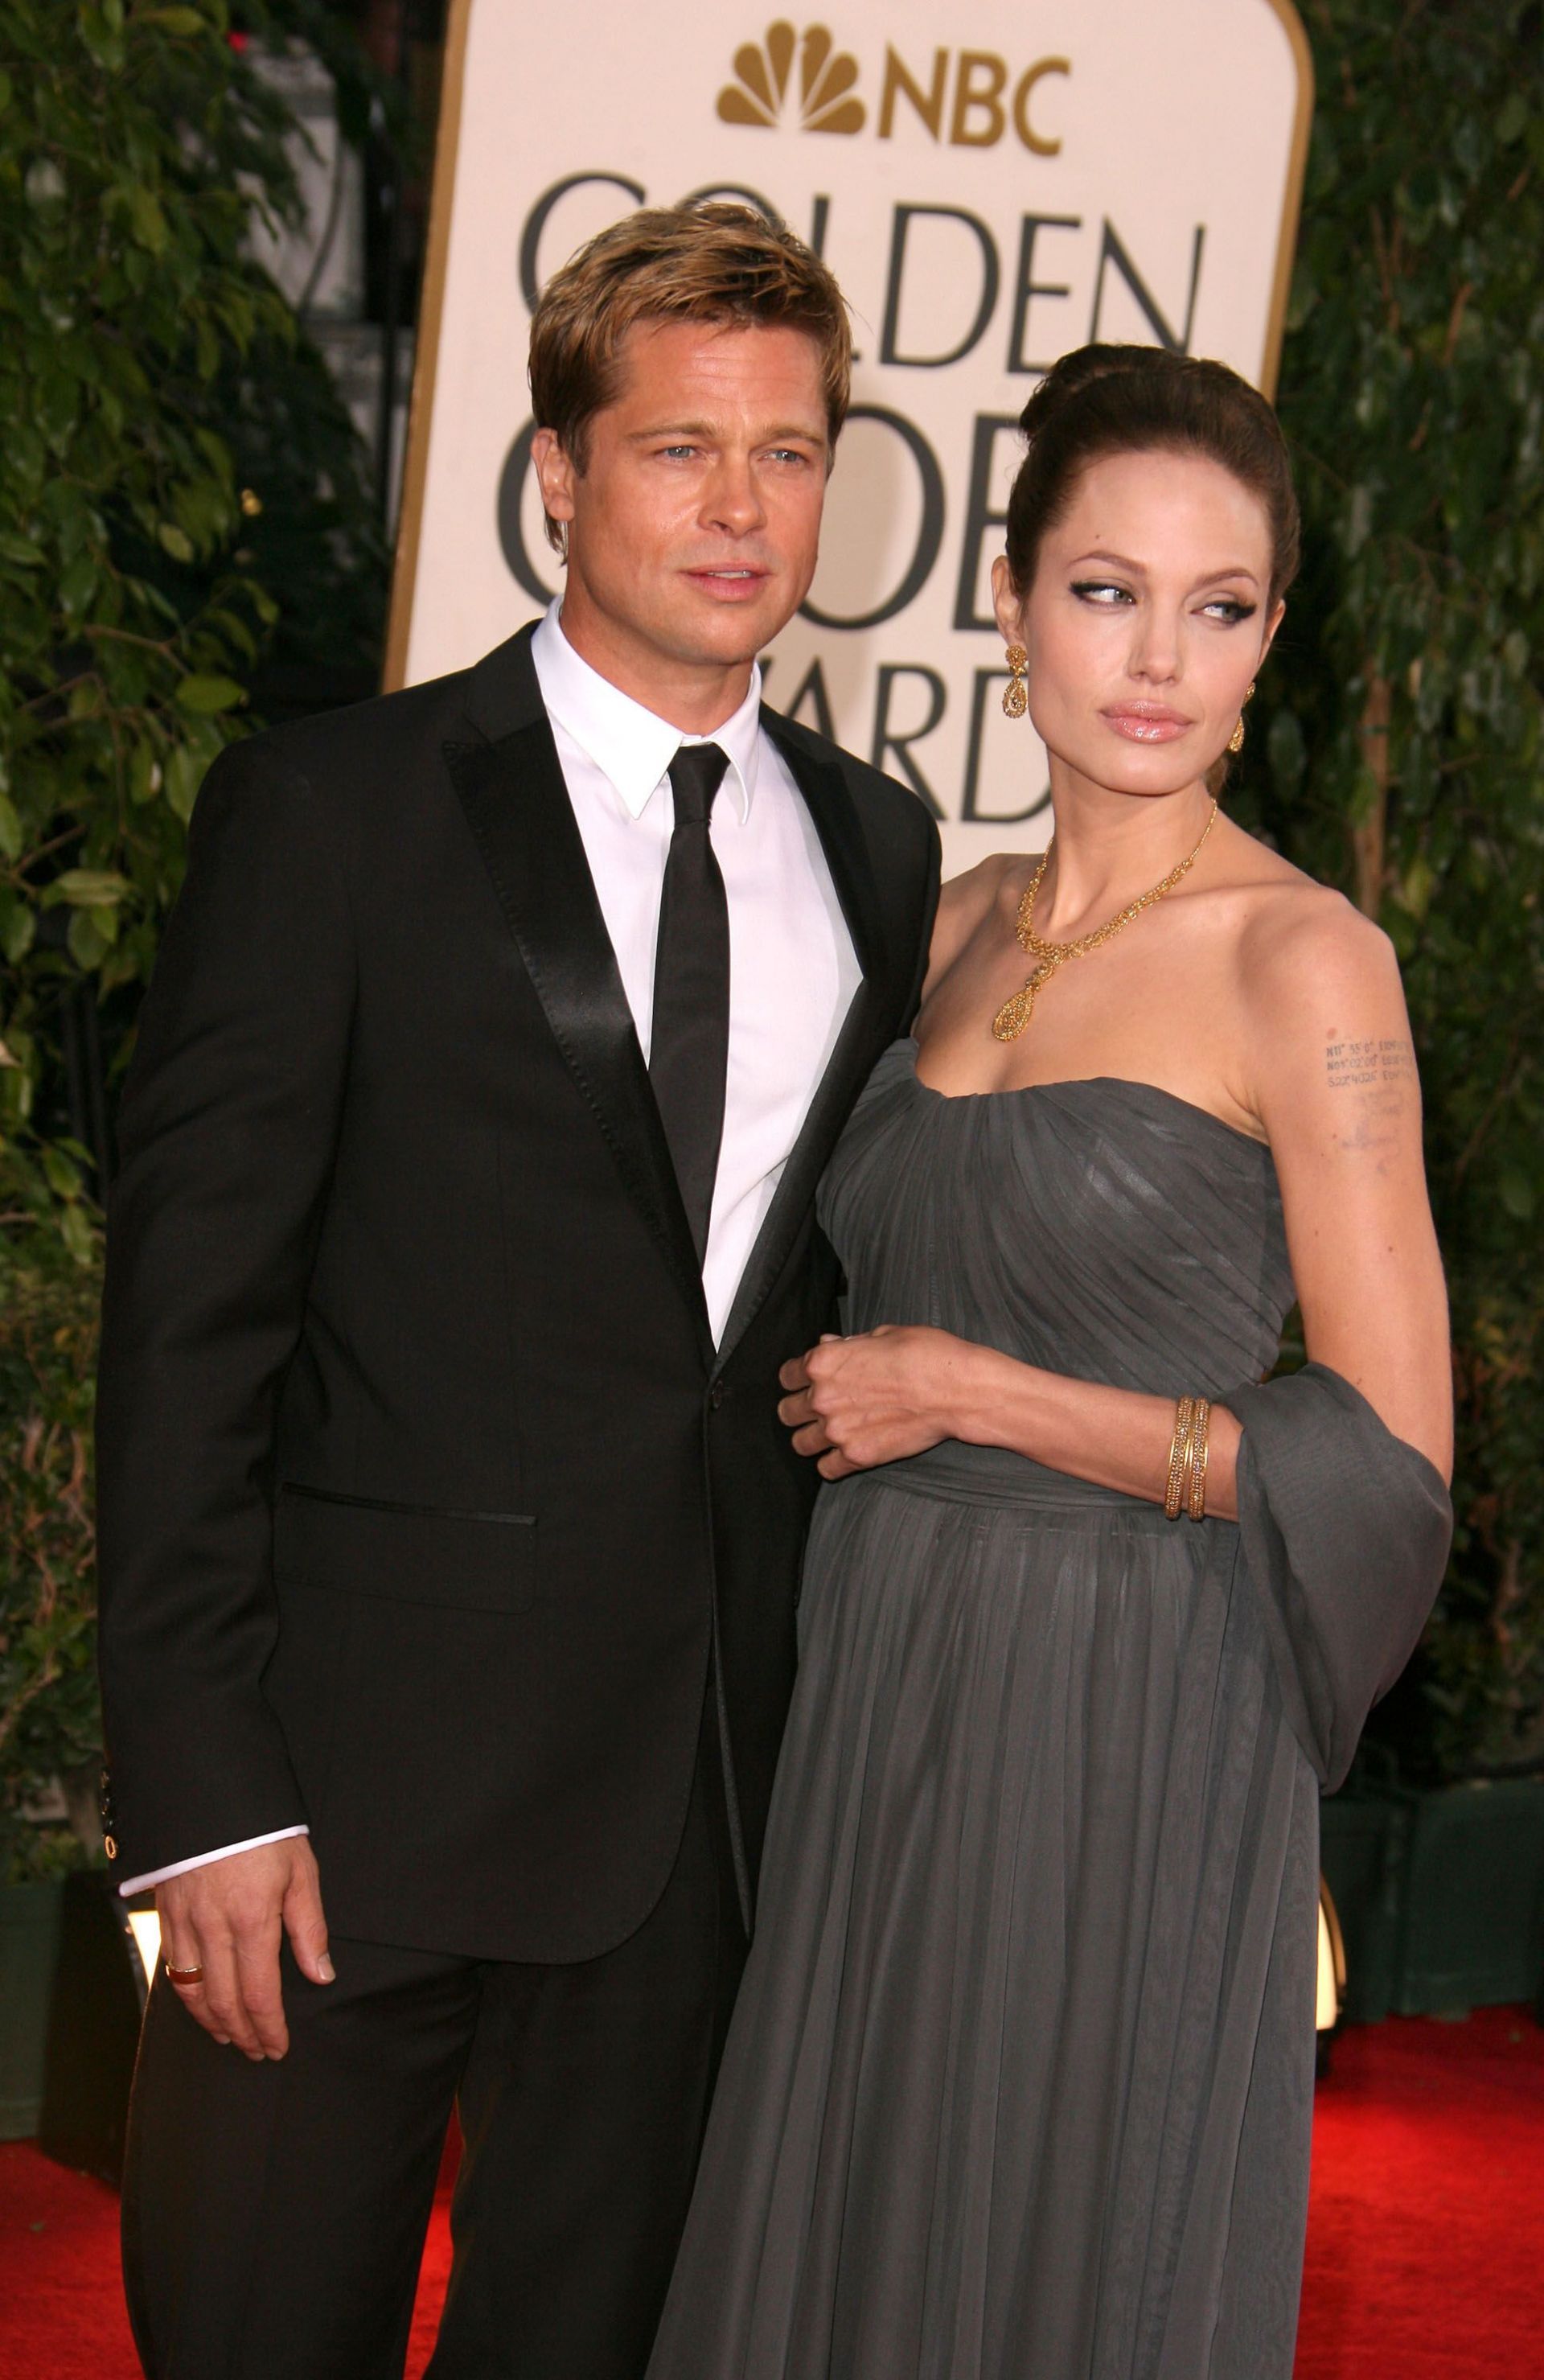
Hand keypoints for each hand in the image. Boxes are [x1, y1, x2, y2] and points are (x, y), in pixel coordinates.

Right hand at [156, 1836, 332, 2059]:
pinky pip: (172, 1968)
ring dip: (212, 2022)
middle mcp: (214, 1930)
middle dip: (243, 2034)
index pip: (259, 1995)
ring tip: (231, 2037)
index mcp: (253, 1921)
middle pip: (224, 2002)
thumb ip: (310, 1927)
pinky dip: (187, 1996)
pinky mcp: (166, 1914)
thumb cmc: (262, 1830)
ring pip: (192, 1992)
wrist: (208, 1792)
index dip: (269, 2029)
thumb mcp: (301, 1870)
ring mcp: (185, 1923)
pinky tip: (200, 2003)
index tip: (278, 2048)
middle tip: (258, 2051)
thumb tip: (320, 1974)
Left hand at [777, 1326, 976, 1478]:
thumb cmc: (926, 1355)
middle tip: (819, 1410)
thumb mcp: (884, 1334)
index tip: (808, 1383)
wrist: (957, 1390)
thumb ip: (848, 1344)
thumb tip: (828, 1344)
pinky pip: (826, 1469)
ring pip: (800, 1444)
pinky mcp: (857, 1457)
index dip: (798, 1379)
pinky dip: (833, 1463)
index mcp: (823, 1362)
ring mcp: (837, 1430)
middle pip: (787, 1412)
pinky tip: (846, 1453)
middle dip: (800, 1410)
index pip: (787, 1376)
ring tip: (832, 1434)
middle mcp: (822, 1397)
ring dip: (813, 1438)